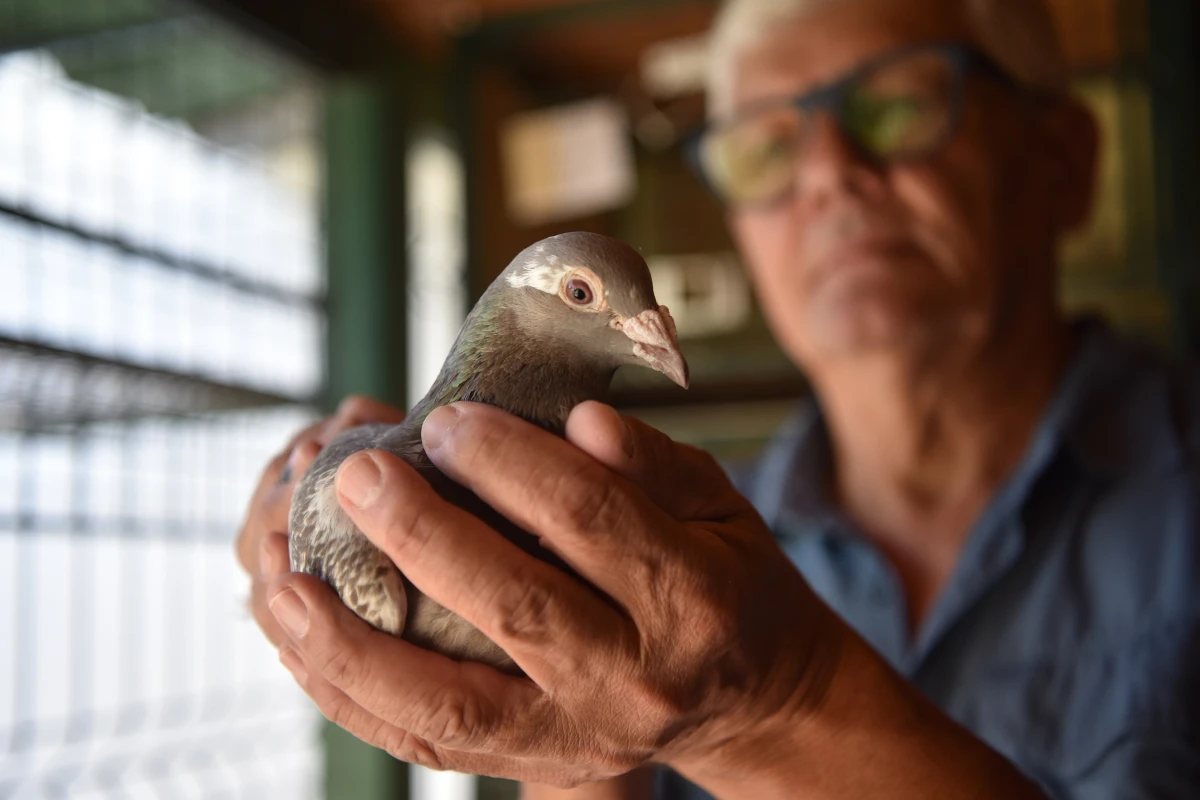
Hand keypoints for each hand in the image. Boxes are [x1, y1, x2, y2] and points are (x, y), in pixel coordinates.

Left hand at [265, 400, 845, 786]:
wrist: (756, 700)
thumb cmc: (730, 581)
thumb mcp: (720, 507)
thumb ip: (654, 466)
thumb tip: (580, 424)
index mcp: (694, 597)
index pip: (591, 519)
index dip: (512, 464)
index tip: (447, 420)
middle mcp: (636, 678)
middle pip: (516, 606)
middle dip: (423, 536)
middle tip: (356, 476)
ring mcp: (581, 735)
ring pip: (451, 703)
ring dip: (352, 643)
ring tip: (281, 581)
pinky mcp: (540, 764)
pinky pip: (430, 743)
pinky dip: (354, 697)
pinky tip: (301, 646)